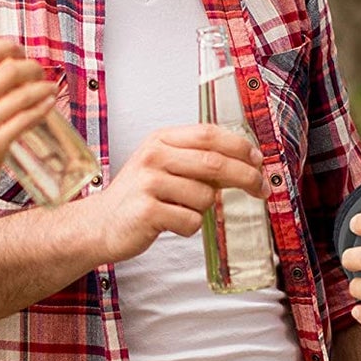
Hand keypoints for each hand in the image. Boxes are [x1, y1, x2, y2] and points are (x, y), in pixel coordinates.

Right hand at [0, 40, 57, 219]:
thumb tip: (0, 72)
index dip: (9, 47)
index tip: (21, 52)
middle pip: (7, 69)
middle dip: (32, 67)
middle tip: (41, 73)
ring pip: (21, 94)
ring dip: (43, 87)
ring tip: (52, 88)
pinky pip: (25, 119)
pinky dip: (42, 108)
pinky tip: (50, 104)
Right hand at [84, 125, 266, 263]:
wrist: (100, 224)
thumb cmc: (140, 197)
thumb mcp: (165, 166)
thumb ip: (200, 161)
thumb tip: (249, 164)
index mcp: (161, 140)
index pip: (209, 134)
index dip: (240, 147)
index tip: (259, 161)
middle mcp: (154, 156)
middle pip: (214, 163)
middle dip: (246, 177)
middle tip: (261, 189)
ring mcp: (148, 183)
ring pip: (205, 196)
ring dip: (204, 209)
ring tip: (180, 209)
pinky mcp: (147, 211)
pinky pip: (191, 220)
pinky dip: (189, 227)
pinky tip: (170, 223)